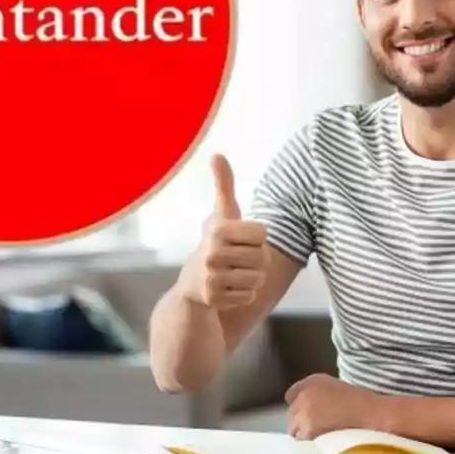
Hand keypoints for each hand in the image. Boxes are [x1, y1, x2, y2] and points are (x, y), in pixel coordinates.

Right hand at [182, 154, 267, 310]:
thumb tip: (217, 154)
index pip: (262, 234)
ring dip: (251, 278)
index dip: (256, 238)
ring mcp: (210, 278)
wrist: (192, 285)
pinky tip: (228, 290)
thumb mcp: (221, 213)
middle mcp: (211, 253)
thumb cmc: (216, 243)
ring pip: (258, 279)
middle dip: (255, 260)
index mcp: (217, 230)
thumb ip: (224, 185)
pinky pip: (248, 297)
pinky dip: (243, 295)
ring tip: (232, 274)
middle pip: (262, 258)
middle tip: (236, 260)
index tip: (239, 239)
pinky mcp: (213, 300)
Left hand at [285, 373, 389, 438]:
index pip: (292, 395)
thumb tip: (310, 413)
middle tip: (320, 430)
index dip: (300, 407)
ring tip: (325, 438)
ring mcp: (304, 411)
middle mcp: (305, 393)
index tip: (308, 416)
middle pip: (292, 414)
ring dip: (305, 435)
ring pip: (295, 430)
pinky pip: (302, 442)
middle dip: (301, 423)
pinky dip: (310, 445)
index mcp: (314, 381)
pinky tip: (325, 444)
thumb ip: (320, 397)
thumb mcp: (339, 390)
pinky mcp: (307, 429)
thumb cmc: (364, 406)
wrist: (374, 417)